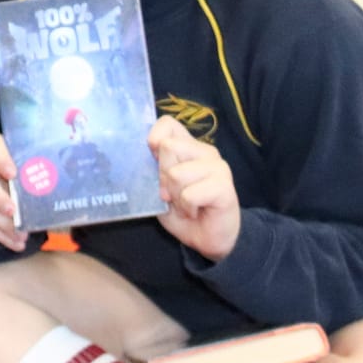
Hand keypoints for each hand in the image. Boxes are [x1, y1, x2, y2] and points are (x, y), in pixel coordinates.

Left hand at [149, 115, 240, 260]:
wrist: (206, 238)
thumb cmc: (181, 210)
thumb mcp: (158, 188)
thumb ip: (151, 170)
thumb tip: (137, 158)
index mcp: (187, 147)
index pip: (167, 124)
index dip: (154, 139)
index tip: (153, 160)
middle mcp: (204, 151)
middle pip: (168, 147)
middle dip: (162, 177)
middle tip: (172, 194)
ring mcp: (218, 167)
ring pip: (176, 173)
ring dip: (175, 196)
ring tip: (185, 204)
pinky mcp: (224, 186)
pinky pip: (189, 194)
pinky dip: (186, 208)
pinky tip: (196, 211)